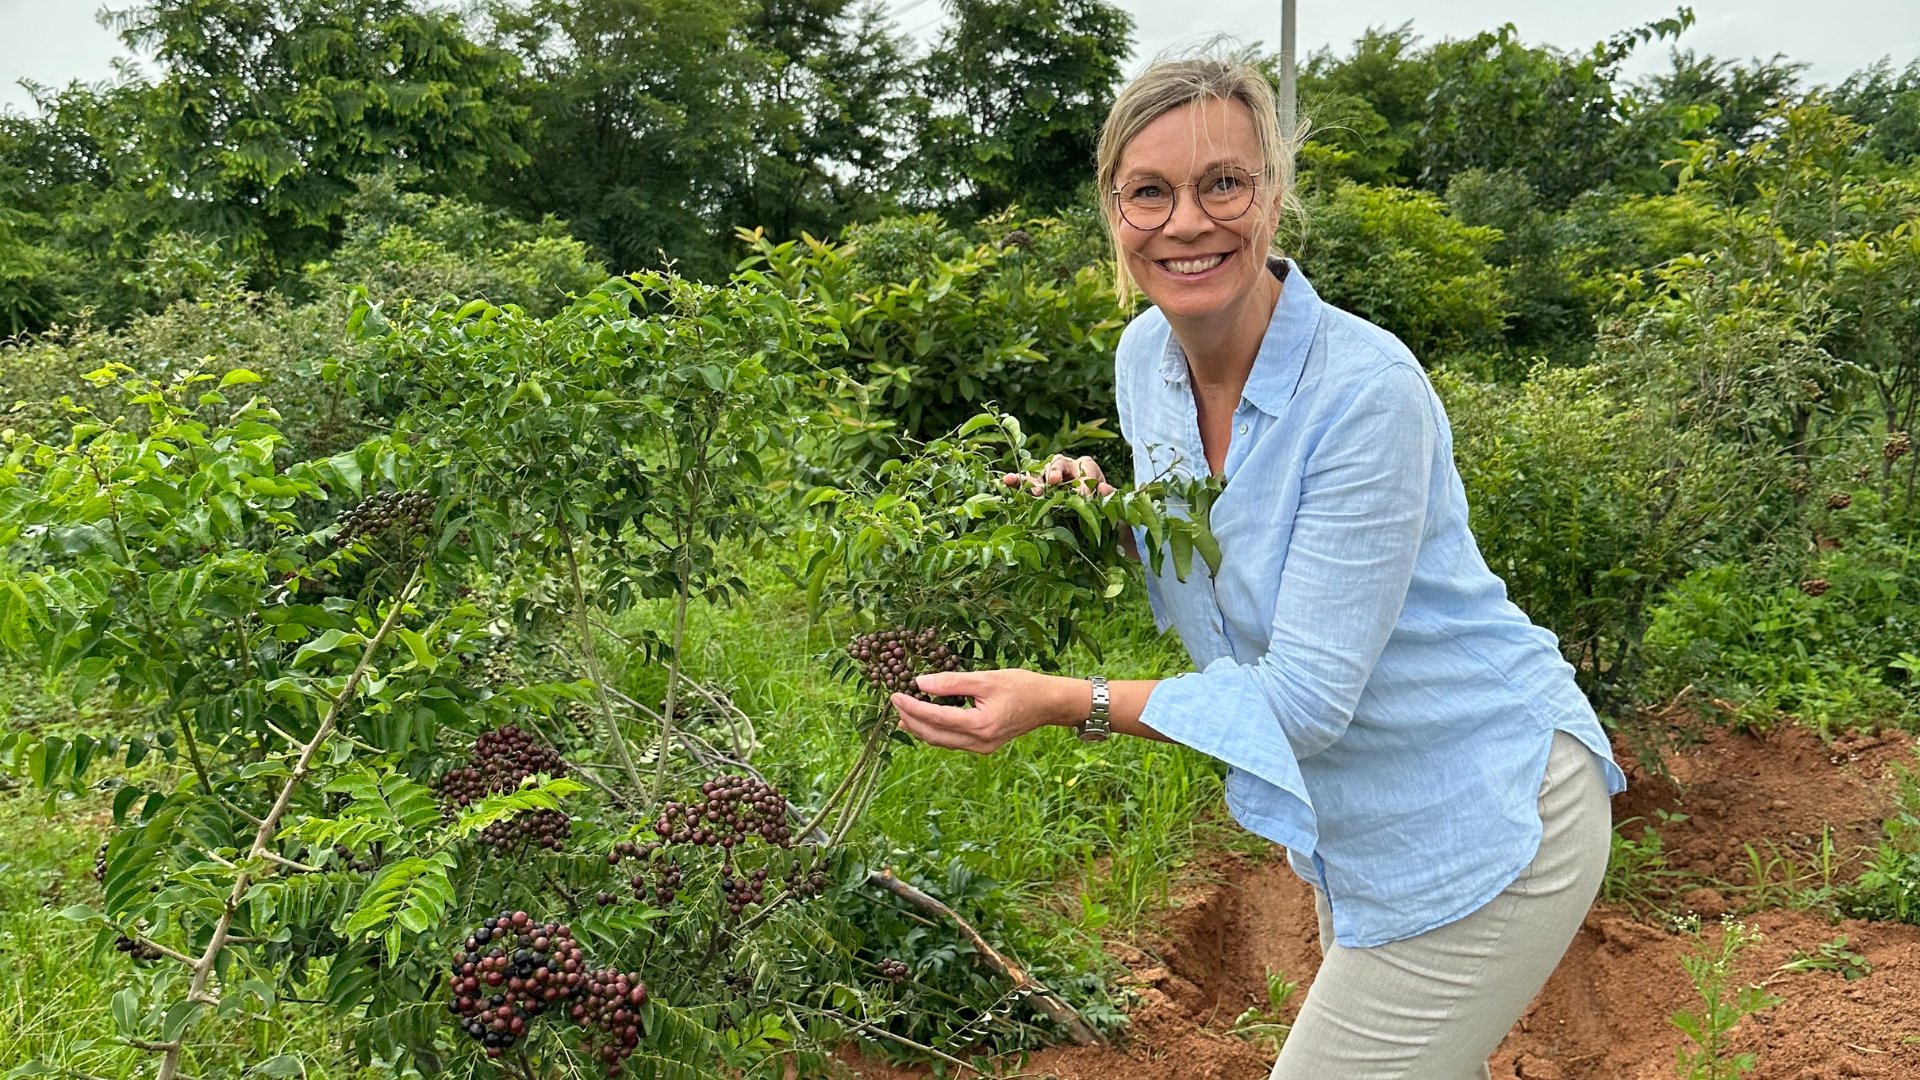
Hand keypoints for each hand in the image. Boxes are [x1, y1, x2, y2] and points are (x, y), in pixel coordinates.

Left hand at [890, 669, 1081, 754]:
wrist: (1049, 703)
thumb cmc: (1022, 686)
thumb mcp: (986, 678)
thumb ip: (952, 682)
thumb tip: (920, 682)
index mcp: (980, 725)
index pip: (936, 718)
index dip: (912, 707)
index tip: (895, 694)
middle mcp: (979, 742)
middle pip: (934, 736)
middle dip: (911, 720)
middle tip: (894, 703)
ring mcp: (981, 747)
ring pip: (941, 742)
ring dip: (920, 728)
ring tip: (903, 713)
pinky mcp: (983, 746)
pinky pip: (952, 741)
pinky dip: (935, 731)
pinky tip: (925, 720)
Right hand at [1000, 454, 1113, 497]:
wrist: (1087, 516)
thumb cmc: (1099, 506)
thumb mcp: (1108, 501)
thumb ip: (1108, 495)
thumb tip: (1103, 489)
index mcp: (1085, 466)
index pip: (1085, 467)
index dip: (1085, 479)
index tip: (1085, 494)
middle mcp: (1065, 466)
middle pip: (1059, 463)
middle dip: (1056, 472)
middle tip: (1055, 482)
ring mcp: (1048, 476)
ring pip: (1040, 472)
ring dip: (1036, 481)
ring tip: (1036, 492)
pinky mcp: (1036, 487)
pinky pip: (1023, 482)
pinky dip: (1016, 481)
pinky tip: (1006, 481)